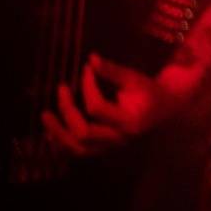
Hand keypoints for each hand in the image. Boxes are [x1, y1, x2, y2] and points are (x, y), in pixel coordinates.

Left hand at [39, 53, 193, 154]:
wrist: (165, 108)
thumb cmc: (149, 91)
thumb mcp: (135, 79)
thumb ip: (113, 71)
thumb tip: (91, 58)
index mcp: (129, 120)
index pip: (96, 108)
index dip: (87, 87)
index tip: (86, 70)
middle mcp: (119, 138)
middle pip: (83, 132)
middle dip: (67, 111)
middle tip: (60, 89)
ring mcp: (111, 147)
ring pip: (78, 149)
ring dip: (58, 133)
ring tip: (46, 116)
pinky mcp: (104, 149)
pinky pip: (79, 152)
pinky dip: (62, 143)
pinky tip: (51, 132)